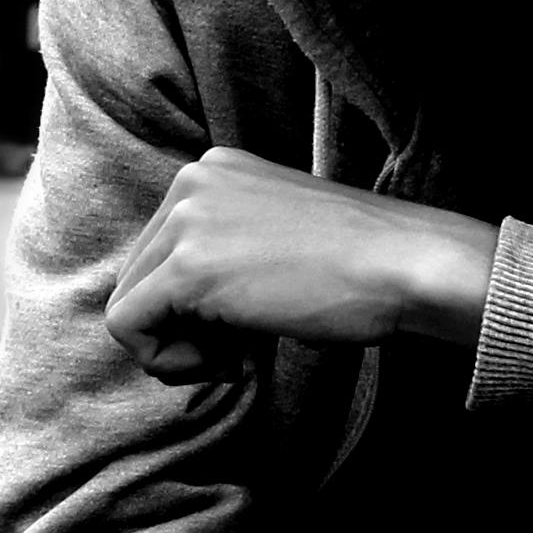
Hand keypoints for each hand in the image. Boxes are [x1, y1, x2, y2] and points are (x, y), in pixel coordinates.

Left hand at [103, 147, 498, 380]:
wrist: (404, 266)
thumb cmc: (358, 266)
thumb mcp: (274, 236)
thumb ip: (221, 254)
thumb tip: (171, 319)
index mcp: (212, 170)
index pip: (157, 254)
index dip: (192, 308)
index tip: (246, 325)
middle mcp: (190, 181)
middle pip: (136, 280)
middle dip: (182, 330)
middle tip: (243, 348)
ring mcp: (186, 220)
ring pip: (128, 309)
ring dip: (180, 350)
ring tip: (241, 353)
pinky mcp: (187, 268)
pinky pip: (131, 330)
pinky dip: (172, 362)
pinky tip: (235, 360)